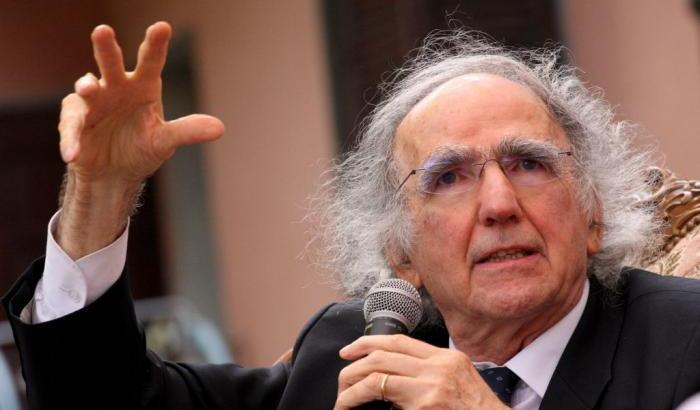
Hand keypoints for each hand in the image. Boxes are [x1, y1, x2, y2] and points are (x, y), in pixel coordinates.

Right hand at [56, 22, 223, 257]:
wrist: (114, 174)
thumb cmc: (140, 149)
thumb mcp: (164, 141)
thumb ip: (187, 131)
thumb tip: (220, 128)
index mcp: (143, 86)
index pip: (151, 61)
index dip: (155, 44)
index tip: (162, 27)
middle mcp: (116, 87)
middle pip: (111, 64)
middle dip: (107, 48)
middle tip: (103, 30)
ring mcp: (92, 102)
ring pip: (86, 89)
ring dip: (86, 87)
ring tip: (88, 88)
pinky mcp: (74, 121)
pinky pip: (72, 127)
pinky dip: (72, 139)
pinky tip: (74, 153)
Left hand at [335, 335, 508, 409]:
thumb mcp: (459, 380)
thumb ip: (430, 371)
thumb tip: (395, 372)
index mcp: (446, 358)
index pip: (398, 341)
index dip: (368, 342)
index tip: (350, 350)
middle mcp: (438, 369)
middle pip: (383, 356)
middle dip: (354, 367)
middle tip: (342, 380)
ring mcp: (431, 388)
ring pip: (378, 377)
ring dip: (353, 388)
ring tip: (343, 399)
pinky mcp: (425, 407)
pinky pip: (387, 400)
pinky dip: (364, 403)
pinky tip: (355, 408)